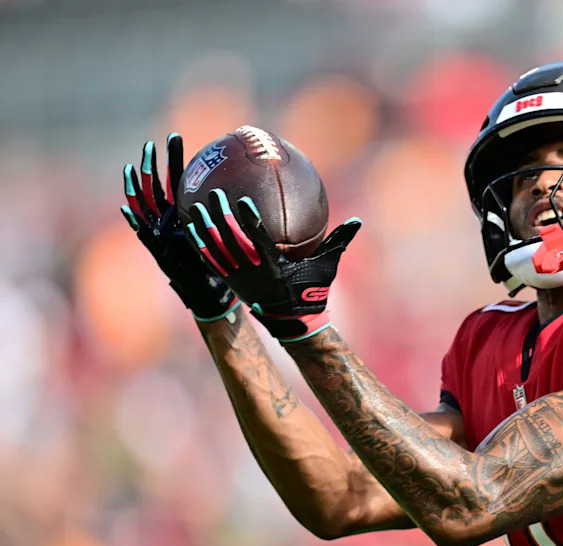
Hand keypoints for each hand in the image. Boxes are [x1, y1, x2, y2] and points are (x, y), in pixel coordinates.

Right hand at [121, 134, 238, 320]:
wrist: (215, 297)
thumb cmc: (225, 266)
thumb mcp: (232, 237)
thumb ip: (240, 217)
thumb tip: (262, 193)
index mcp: (185, 217)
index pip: (178, 182)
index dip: (176, 160)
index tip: (177, 136)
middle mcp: (170, 224)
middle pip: (157, 189)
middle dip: (152, 166)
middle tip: (150, 144)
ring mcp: (162, 238)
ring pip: (145, 208)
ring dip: (137, 188)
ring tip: (132, 169)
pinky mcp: (160, 255)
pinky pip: (145, 237)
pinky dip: (135, 223)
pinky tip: (126, 209)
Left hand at [182, 189, 360, 340]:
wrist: (293, 321)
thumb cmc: (311, 291)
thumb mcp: (327, 267)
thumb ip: (338, 242)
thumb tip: (358, 222)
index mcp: (275, 267)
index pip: (259, 240)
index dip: (249, 221)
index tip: (242, 201)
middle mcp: (253, 272)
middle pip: (232, 242)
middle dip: (221, 218)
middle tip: (214, 194)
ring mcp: (239, 277)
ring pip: (217, 251)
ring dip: (204, 229)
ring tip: (193, 207)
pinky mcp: (231, 280)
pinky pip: (212, 261)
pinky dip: (200, 245)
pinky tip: (190, 228)